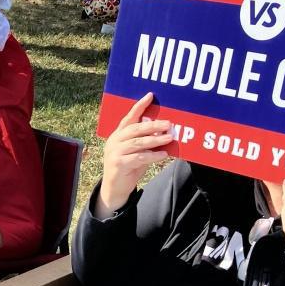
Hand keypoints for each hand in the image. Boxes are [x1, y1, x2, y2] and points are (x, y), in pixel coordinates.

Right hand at [94, 92, 171, 218]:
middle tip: (168, 123)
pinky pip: (139, 157)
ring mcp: (115, 152)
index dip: (139, 106)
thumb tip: (162, 131)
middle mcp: (114, 141)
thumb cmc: (128, 168)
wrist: (114, 189)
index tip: (150, 96)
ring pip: (138, 143)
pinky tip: (163, 155)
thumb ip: (145, 142)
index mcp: (118, 135)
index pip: (129, 117)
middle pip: (135, 129)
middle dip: (153, 125)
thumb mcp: (136, 152)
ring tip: (170, 137)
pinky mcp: (118, 164)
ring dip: (155, 140)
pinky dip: (152, 155)